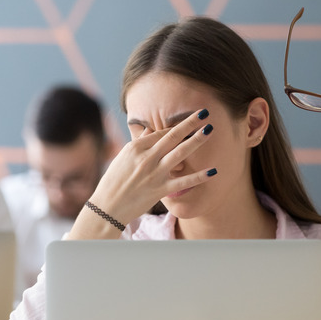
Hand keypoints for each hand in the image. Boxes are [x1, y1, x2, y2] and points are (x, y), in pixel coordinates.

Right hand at [85, 108, 216, 226]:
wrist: (107, 207)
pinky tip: (213, 171)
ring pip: (180, 153)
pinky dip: (198, 176)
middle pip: (172, 136)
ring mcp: (154, 174)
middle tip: (204, 113)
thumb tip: (149, 130)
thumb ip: (139, 143)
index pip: (161, 133)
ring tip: (209, 130)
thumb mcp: (123, 157)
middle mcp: (146, 158)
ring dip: (196, 141)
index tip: (190, 119)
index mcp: (136, 148)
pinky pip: (183, 182)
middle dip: (189, 123)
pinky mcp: (160, 190)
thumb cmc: (113, 181)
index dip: (177, 125)